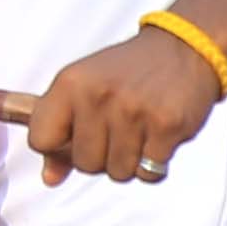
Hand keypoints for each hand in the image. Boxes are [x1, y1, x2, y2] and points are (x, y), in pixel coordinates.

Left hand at [30, 26, 225, 184]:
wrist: (186, 48)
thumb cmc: (132, 69)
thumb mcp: (85, 86)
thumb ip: (61, 130)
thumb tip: (50, 177)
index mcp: (71, 83)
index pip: (40, 140)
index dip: (57, 147)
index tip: (73, 138)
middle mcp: (99, 96)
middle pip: (83, 163)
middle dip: (100, 156)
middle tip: (116, 131)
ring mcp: (134, 112)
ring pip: (117, 172)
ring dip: (129, 161)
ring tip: (139, 133)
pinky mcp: (167, 126)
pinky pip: (149, 173)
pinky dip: (154, 164)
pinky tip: (157, 138)